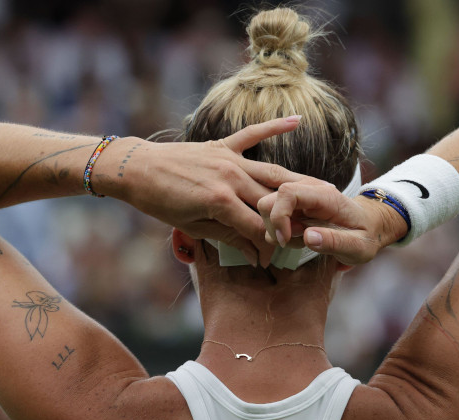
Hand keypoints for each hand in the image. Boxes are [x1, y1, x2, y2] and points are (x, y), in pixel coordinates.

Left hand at [98, 116, 308, 265]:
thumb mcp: (193, 227)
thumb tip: (256, 254)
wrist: (137, 169)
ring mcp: (229, 158)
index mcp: (222, 202)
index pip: (258, 228)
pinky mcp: (223, 146)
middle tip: (307, 233)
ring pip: (272, 173)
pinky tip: (297, 121)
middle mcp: (231, 177)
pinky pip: (253, 135)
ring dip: (297, 184)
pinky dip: (274, 126)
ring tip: (322, 192)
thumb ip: (229, 236)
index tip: (276, 259)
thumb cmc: (160, 202)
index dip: (269, 247)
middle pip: (271, 202)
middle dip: (289, 221)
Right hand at [256, 181, 408, 264]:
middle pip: (269, 200)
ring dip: (276, 231)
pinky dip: (280, 232)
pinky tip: (299, 238)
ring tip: (301, 241)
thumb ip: (335, 242)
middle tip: (294, 242)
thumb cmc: (366, 235)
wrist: (370, 226)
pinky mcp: (295, 208)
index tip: (286, 239)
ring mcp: (299, 199)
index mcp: (324, 196)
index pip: (287, 193)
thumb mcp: (358, 246)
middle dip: (273, 227)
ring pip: (267, 209)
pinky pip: (273, 218)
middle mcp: (308, 192)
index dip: (278, 217)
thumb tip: (307, 237)